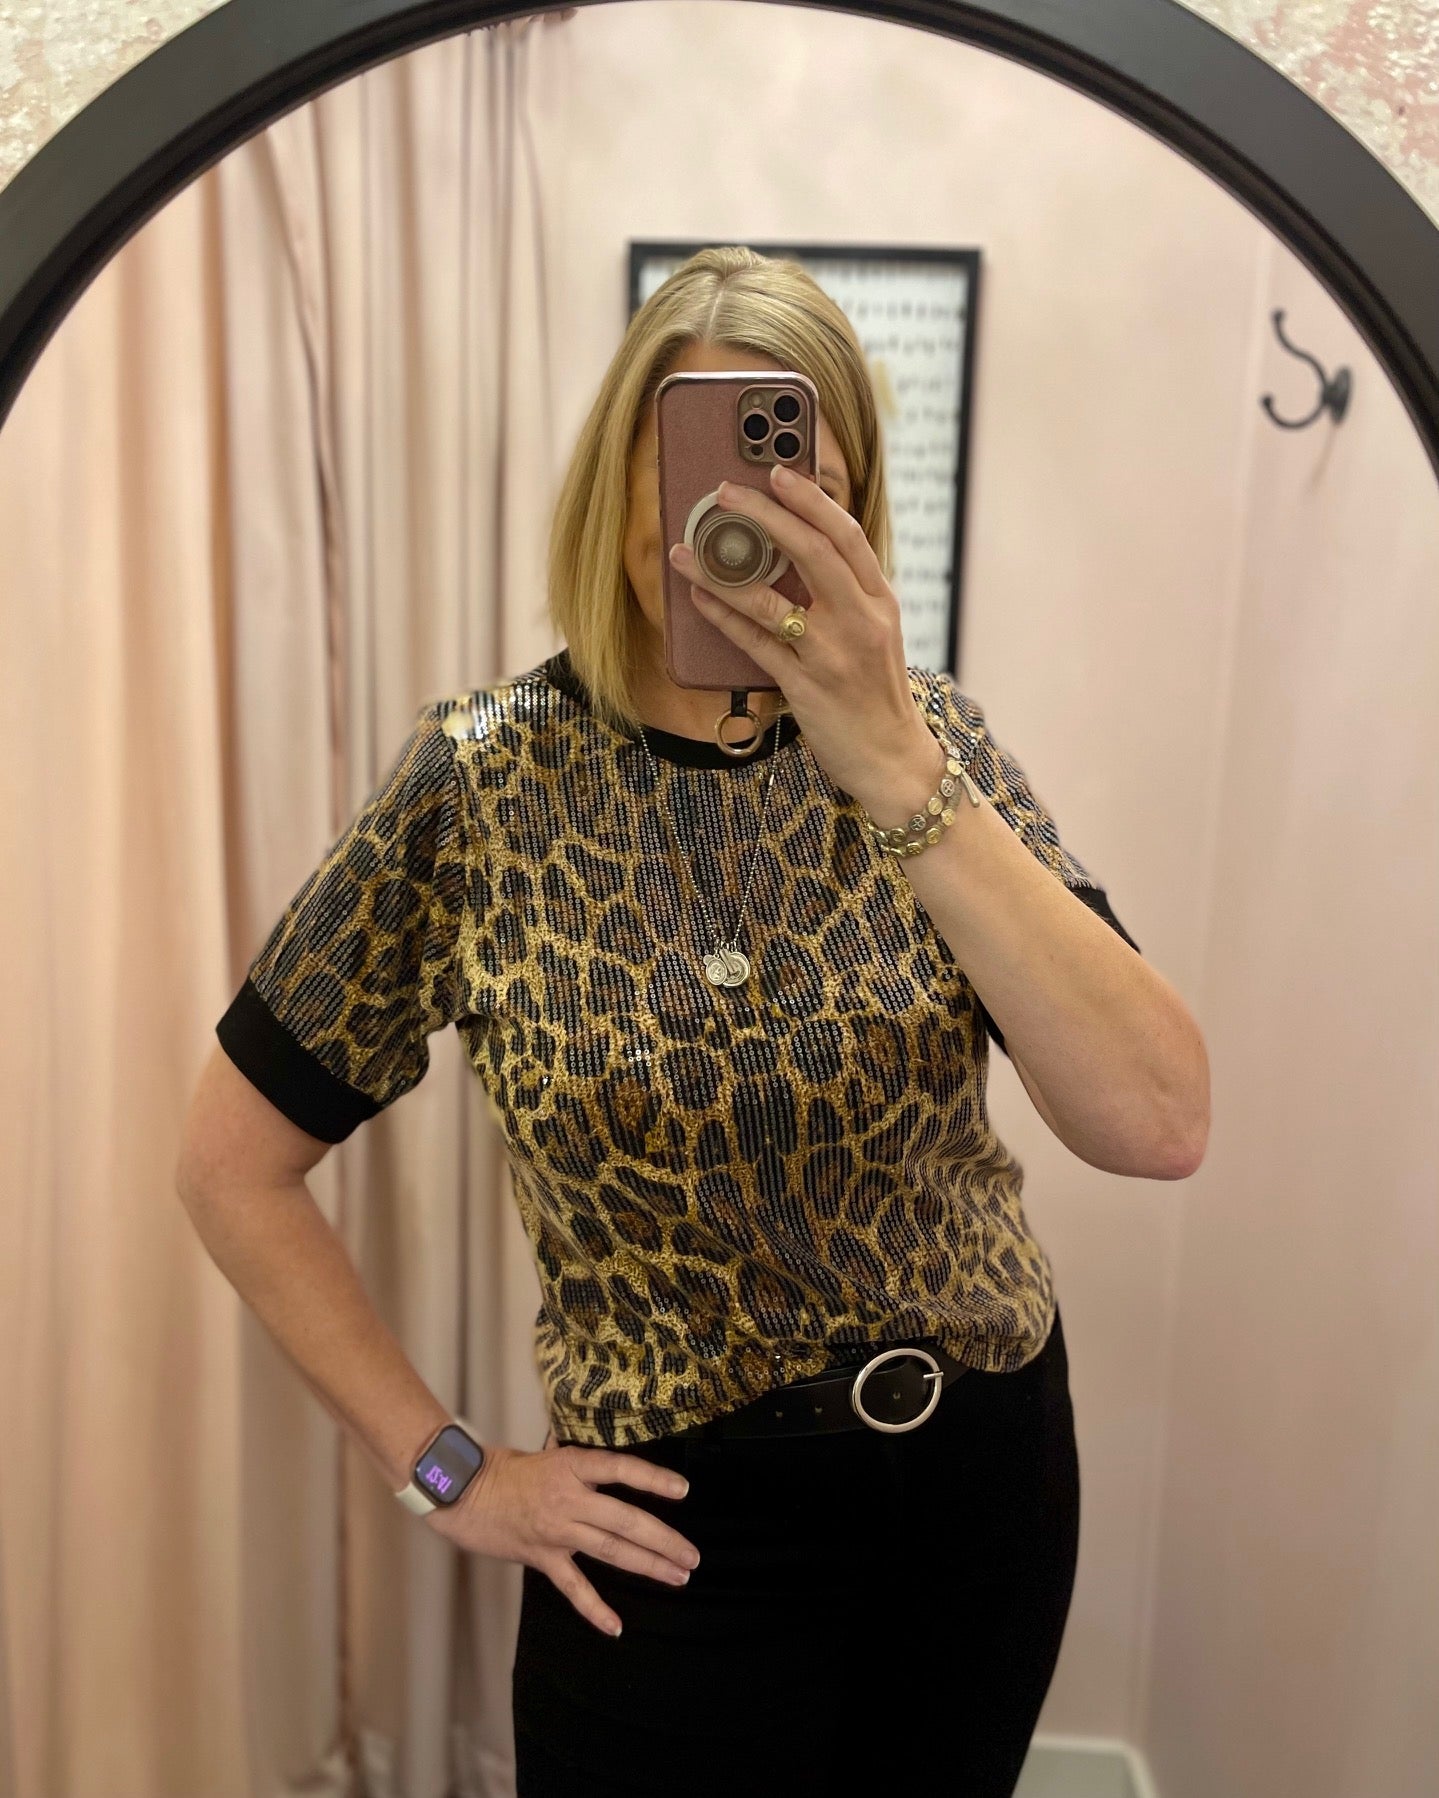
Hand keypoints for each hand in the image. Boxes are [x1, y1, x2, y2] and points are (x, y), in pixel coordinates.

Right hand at [421, 1438, 699, 1636]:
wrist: (462, 1491)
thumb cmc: (502, 1468)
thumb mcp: (546, 1453)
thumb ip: (577, 1462)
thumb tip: (605, 1459)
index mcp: (572, 1465)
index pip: (622, 1469)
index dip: (654, 1479)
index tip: (683, 1490)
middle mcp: (569, 1497)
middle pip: (626, 1519)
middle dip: (664, 1539)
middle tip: (692, 1556)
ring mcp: (556, 1529)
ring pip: (611, 1550)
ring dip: (648, 1564)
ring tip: (677, 1576)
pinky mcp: (541, 1556)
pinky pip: (573, 1586)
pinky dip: (595, 1608)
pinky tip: (615, 1626)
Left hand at [667, 462, 939, 812]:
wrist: (892, 758)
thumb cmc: (876, 693)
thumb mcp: (875, 633)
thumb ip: (844, 594)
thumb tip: (793, 549)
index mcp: (879, 601)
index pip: (846, 536)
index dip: (811, 500)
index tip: (778, 472)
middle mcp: (860, 621)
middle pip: (811, 552)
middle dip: (765, 516)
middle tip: (726, 493)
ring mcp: (832, 654)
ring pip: (771, 599)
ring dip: (722, 570)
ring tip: (686, 548)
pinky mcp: (806, 686)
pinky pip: (756, 644)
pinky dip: (723, 617)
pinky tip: (698, 596)